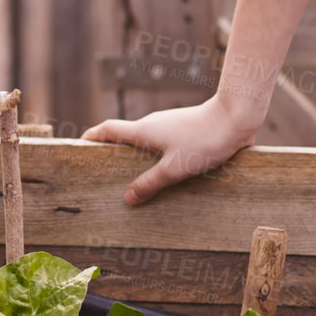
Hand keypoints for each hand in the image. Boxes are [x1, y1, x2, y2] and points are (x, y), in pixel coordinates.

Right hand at [81, 97, 258, 205]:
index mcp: (143, 131)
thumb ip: (150, 183)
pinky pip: (163, 147)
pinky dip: (155, 160)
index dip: (92, 137)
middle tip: (101, 177)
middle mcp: (153, 126)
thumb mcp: (174, 168)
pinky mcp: (186, 133)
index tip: (79, 146)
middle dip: (112, 155)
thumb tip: (127, 197)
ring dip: (136, 160)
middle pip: (125, 138)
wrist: (236, 117)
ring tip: (131, 184)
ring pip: (146, 144)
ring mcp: (170, 128)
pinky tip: (163, 178)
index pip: (108, 130)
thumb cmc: (204, 139)